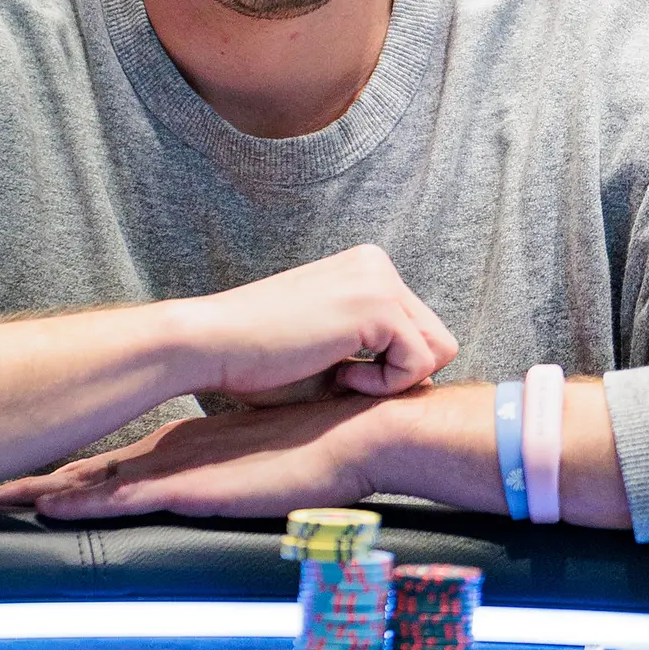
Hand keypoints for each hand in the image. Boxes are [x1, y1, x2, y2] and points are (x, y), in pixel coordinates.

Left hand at [0, 399, 379, 520]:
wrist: (353, 435)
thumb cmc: (320, 451)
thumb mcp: (264, 463)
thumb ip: (237, 473)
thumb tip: (222, 485)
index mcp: (186, 445)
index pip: (112, 459)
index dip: (67, 468)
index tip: (27, 475)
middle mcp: (171, 451)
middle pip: (88, 468)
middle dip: (36, 478)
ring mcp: (178, 468)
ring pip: (94, 481)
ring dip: (44, 491)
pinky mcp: (192, 486)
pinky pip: (124, 498)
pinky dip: (82, 503)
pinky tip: (47, 509)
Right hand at [175, 246, 457, 401]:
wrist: (211, 343)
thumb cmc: (257, 358)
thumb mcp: (330, 349)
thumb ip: (374, 355)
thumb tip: (429, 382)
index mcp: (364, 268)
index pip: (417, 328)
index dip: (390, 367)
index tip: (341, 373)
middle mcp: (377, 264)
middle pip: (436, 337)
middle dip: (400, 372)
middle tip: (345, 380)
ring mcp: (380, 280)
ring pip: (438, 350)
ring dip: (393, 379)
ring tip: (340, 378)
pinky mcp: (378, 307)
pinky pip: (420, 364)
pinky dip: (384, 386)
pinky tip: (338, 377)